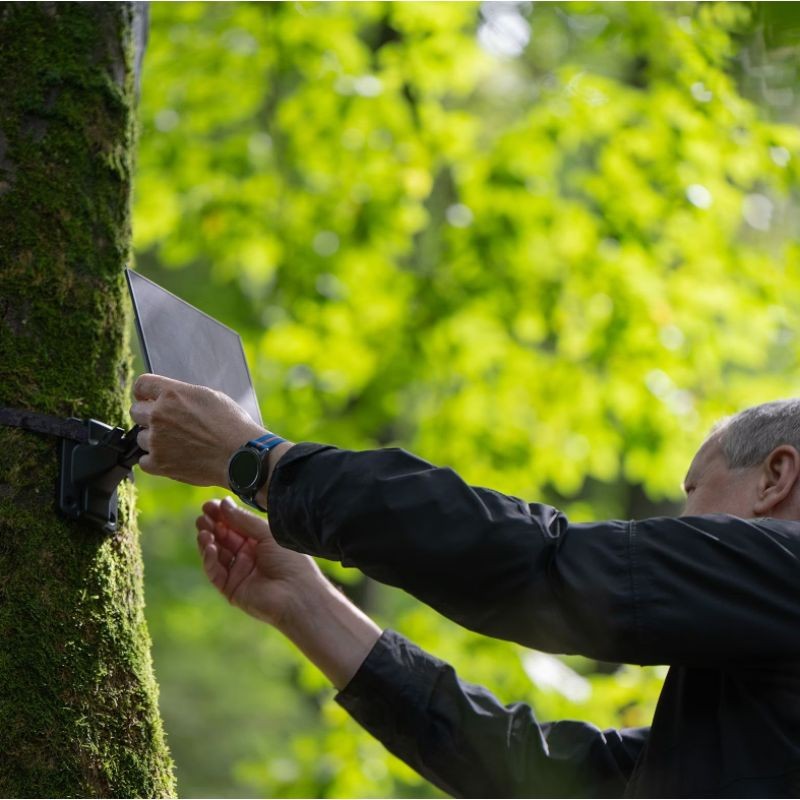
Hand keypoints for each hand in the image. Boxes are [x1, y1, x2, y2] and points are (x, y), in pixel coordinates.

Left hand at [130, 374, 267, 486]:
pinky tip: (173, 458)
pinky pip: (144, 460)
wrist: (240, 456)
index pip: (142, 385)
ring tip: (177, 444)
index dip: (143, 392)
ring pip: (141, 437)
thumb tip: (172, 399)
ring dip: (154, 440)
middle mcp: (159, 414)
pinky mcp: (159, 463)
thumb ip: (183, 396)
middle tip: (168, 424)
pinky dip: (155, 460)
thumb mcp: (210, 397)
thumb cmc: (233, 425)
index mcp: (172, 394)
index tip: (146, 398)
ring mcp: (156, 440)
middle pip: (136, 412)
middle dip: (149, 416)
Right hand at [195, 496, 322, 627]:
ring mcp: (239, 573)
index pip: (236, 526)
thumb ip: (244, 520)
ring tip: (204, 531)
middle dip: (212, 527)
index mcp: (260, 541)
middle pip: (224, 539)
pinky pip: (215, 573)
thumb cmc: (290, 560)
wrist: (297, 593)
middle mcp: (249, 556)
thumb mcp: (267, 533)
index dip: (222, 515)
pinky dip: (209, 560)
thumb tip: (223, 503)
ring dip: (208, 542)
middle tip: (202, 517)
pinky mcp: (231, 589)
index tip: (209, 505)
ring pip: (216, 555)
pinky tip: (209, 548)